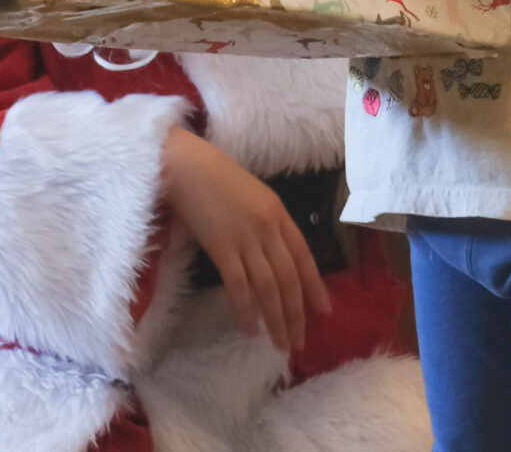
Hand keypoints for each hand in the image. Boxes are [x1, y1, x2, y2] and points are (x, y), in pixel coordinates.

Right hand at [161, 126, 330, 349]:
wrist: (186, 166)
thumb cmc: (216, 178)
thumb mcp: (254, 196)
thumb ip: (267, 223)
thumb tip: (275, 256)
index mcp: (279, 213)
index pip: (304, 257)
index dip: (315, 286)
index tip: (324, 311)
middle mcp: (268, 228)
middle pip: (288, 277)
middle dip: (296, 312)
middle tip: (299, 341)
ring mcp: (245, 238)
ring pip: (268, 286)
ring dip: (276, 318)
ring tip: (280, 343)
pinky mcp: (221, 248)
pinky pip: (239, 286)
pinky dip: (247, 310)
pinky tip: (252, 328)